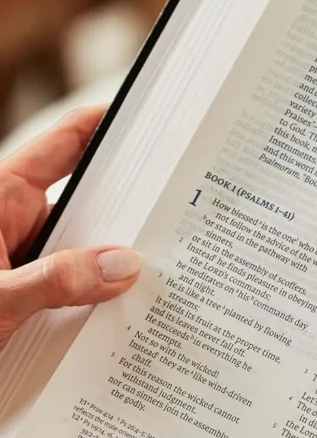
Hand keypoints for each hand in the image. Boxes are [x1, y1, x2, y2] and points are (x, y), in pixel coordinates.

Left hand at [0, 105, 139, 351]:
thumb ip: (55, 281)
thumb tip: (122, 266)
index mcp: (0, 198)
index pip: (63, 146)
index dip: (105, 126)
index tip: (151, 120)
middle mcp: (16, 224)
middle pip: (90, 204)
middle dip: (130, 212)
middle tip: (177, 216)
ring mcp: (28, 262)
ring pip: (89, 255)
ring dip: (116, 271)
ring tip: (160, 279)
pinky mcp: (34, 298)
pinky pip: (80, 293)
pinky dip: (103, 304)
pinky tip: (130, 317)